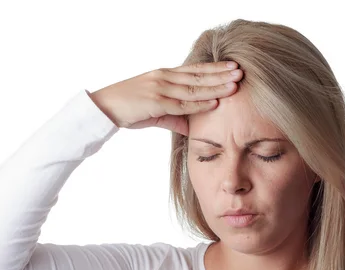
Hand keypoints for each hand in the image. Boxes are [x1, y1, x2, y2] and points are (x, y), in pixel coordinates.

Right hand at [89, 61, 242, 134]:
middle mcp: (164, 77)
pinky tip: (215, 103)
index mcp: (164, 75)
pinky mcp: (155, 102)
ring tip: (234, 85)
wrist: (104, 108)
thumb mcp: (156, 112)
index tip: (232, 67)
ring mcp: (160, 88)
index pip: (195, 70)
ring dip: (216, 87)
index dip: (214, 68)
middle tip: (241, 72)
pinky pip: (182, 104)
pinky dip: (200, 103)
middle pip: (198, 75)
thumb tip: (192, 128)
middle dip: (221, 74)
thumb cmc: (129, 109)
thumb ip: (176, 118)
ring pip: (194, 88)